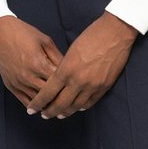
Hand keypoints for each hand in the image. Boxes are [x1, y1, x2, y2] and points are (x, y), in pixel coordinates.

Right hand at [0, 15, 65, 107]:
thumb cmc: (23, 34)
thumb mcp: (46, 41)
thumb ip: (58, 58)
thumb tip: (70, 70)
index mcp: (39, 64)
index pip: (59, 82)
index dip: (69, 86)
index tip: (76, 88)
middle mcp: (28, 76)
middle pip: (50, 95)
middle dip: (61, 98)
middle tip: (71, 100)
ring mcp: (18, 83)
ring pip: (38, 102)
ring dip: (49, 105)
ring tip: (60, 106)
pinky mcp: (11, 86)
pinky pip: (25, 101)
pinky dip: (35, 105)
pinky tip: (44, 105)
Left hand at [24, 11, 139, 119]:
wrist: (115, 33)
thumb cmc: (92, 36)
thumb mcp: (71, 51)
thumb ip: (64, 68)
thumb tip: (58, 81)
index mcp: (66, 70)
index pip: (47, 93)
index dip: (38, 103)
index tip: (32, 109)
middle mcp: (78, 81)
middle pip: (60, 104)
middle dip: (50, 112)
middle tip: (44, 115)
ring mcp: (92, 86)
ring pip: (75, 106)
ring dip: (65, 112)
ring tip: (59, 114)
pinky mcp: (104, 86)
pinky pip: (90, 102)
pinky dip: (82, 107)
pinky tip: (77, 108)